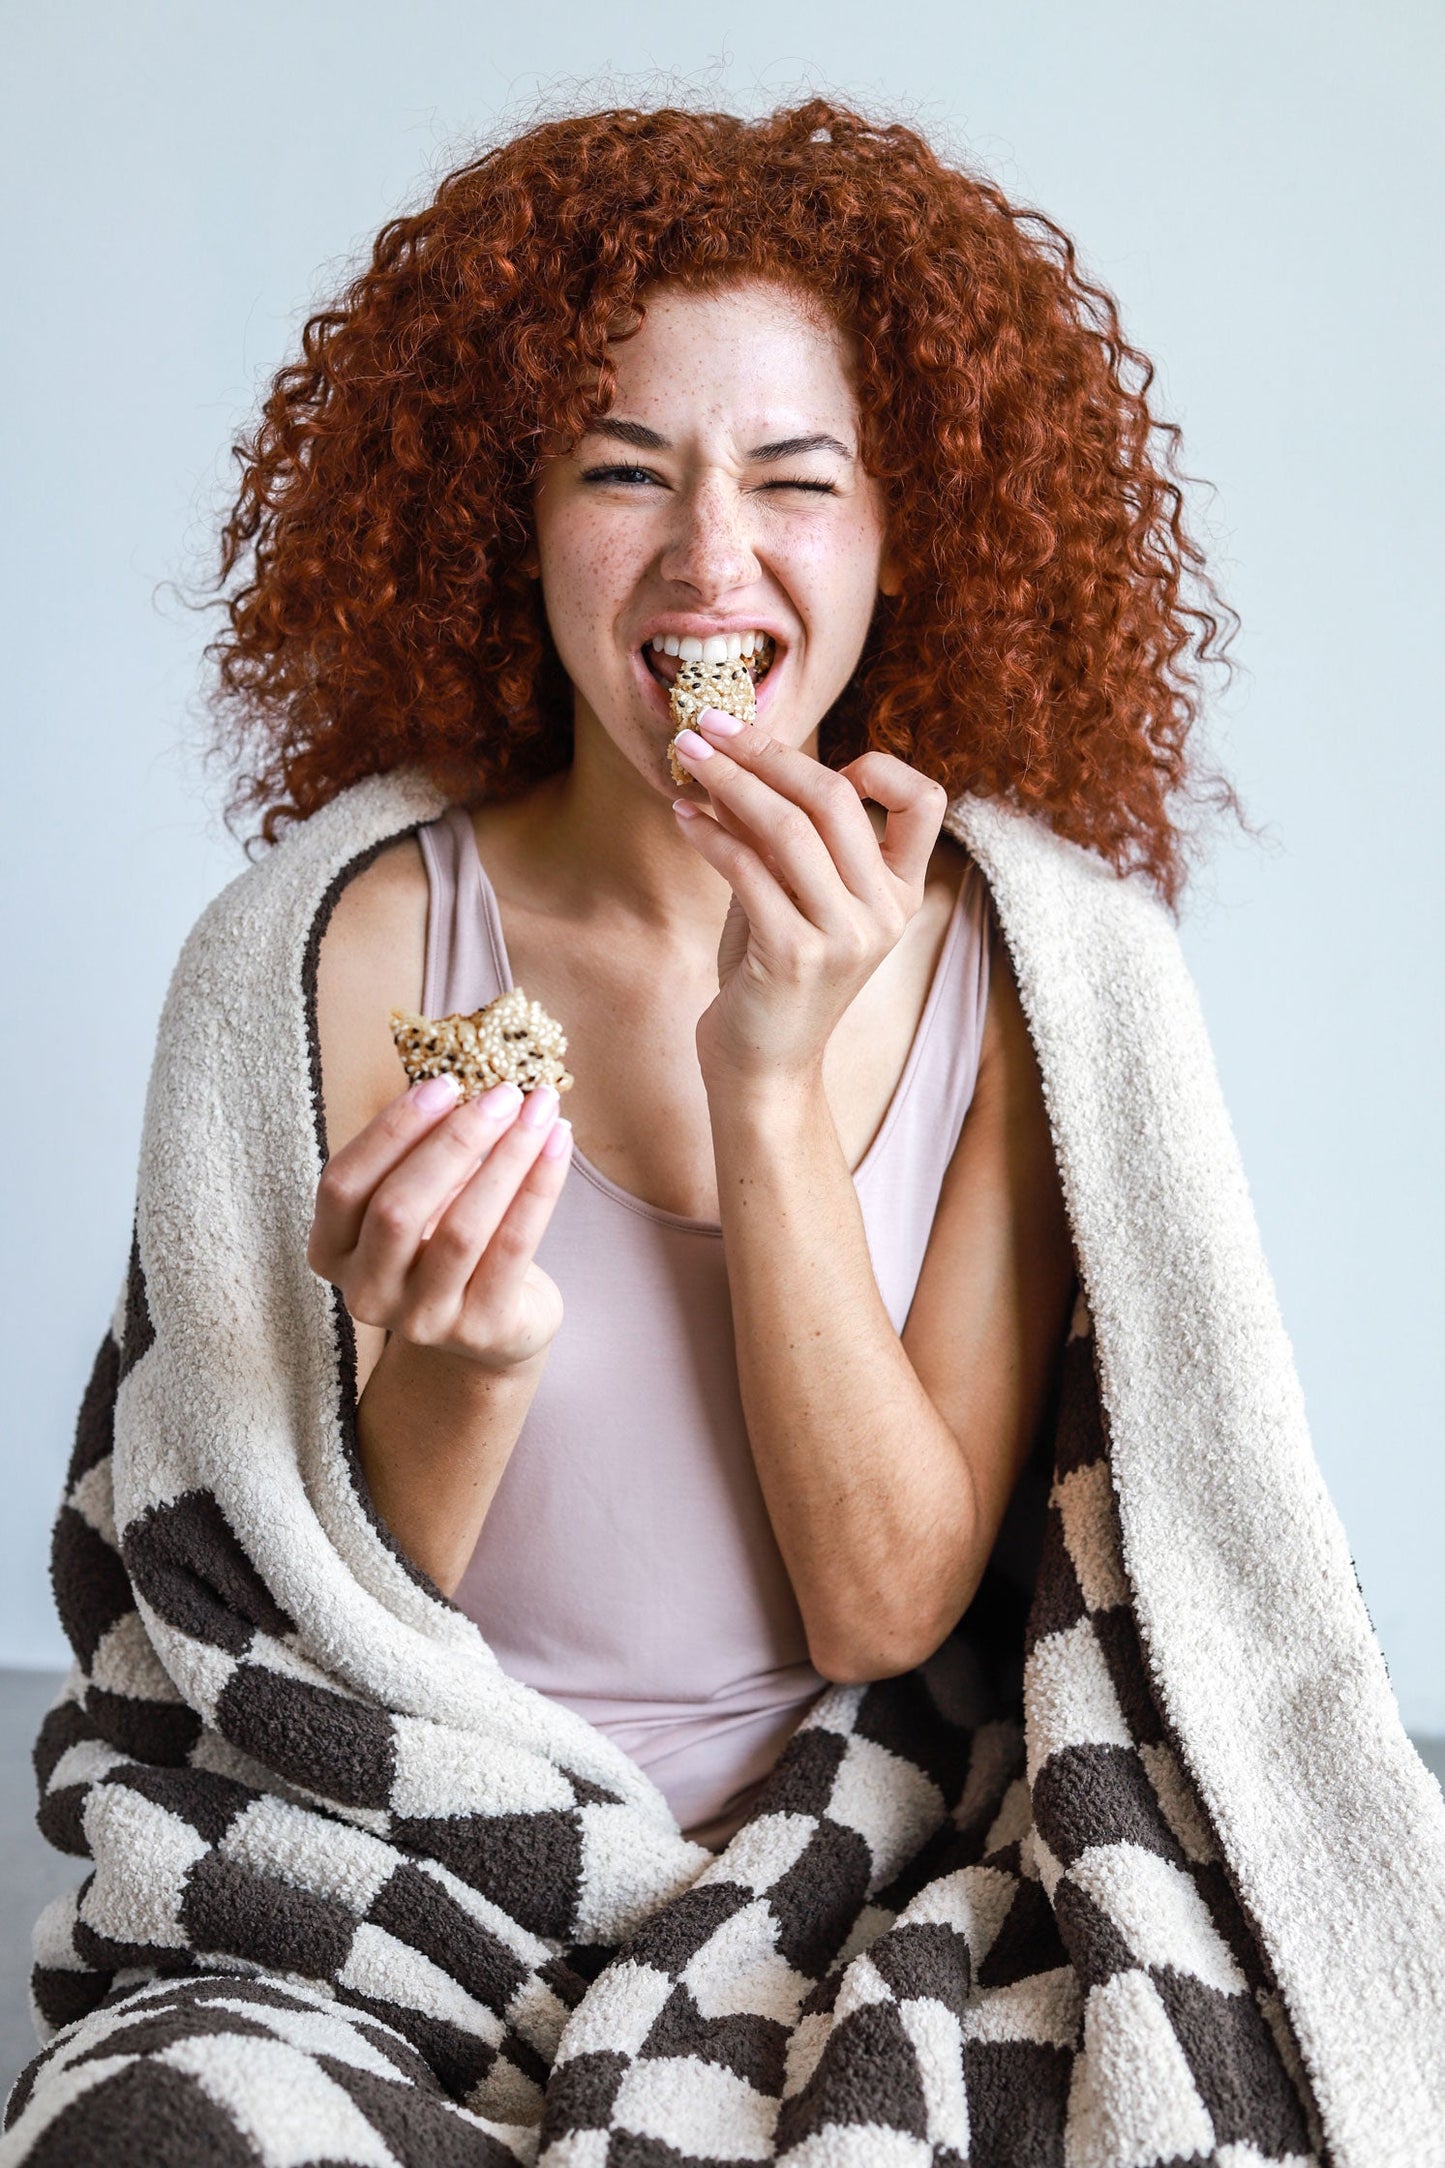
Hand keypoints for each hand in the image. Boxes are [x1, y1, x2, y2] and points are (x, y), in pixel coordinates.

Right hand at [307, 1076, 573, 1369]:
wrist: (489, 1329)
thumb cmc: (445, 1245)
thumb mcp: (417, 1200)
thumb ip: (422, 1153)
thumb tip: (473, 1084)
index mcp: (332, 1251)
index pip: (343, 1184)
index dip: (391, 1131)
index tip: (444, 1084)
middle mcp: (367, 1292)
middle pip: (398, 1209)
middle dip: (455, 1142)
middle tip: (503, 1093)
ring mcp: (422, 1319)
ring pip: (462, 1230)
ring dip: (506, 1158)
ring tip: (540, 1111)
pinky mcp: (481, 1329)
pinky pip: (514, 1247)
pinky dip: (539, 1188)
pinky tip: (557, 1145)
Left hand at [670, 713, 948, 1086]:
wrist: (764, 1070)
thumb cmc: (772, 978)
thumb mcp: (796, 899)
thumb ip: (787, 841)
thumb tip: (741, 760)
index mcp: (901, 894)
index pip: (926, 802)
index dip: (878, 765)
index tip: (811, 757)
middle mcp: (883, 912)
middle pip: (836, 797)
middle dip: (767, 751)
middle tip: (711, 725)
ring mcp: (844, 935)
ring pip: (788, 826)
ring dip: (728, 780)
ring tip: (687, 758)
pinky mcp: (793, 954)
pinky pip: (747, 868)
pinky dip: (708, 833)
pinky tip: (682, 817)